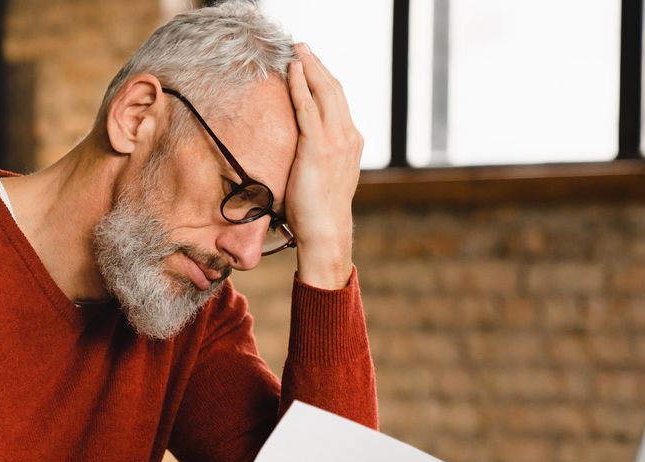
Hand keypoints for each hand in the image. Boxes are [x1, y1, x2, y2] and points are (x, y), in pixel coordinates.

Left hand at [285, 43, 362, 289]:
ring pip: (324, 92)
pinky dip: (300, 86)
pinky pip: (308, 108)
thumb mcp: (325, 175)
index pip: (339, 101)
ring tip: (296, 50)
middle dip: (318, 65)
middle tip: (302, 46)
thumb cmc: (319, 210)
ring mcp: (336, 140)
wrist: (326, 230)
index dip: (324, 79)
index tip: (311, 64)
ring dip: (309, 67)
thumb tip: (304, 149)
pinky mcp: (318, 147)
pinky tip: (292, 71)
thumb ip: (320, 156)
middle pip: (334, 89)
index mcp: (352, 141)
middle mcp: (349, 136)